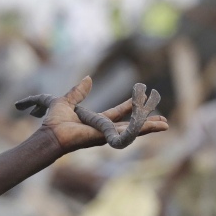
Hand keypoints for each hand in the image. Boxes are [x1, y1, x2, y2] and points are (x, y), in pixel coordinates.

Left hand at [29, 77, 168, 153]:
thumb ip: (78, 92)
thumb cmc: (53, 122)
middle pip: (129, 125)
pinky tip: (159, 126)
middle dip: (145, 122)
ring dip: (149, 127)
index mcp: (95, 122)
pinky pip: (129, 132)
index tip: (141, 99)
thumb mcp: (66, 101)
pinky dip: (144, 129)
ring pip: (132, 130)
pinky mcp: (109, 137)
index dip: (129, 107)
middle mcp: (103, 130)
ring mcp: (107, 135)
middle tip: (162, 120)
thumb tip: (88, 78)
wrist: (50, 134)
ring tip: (165, 125)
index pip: (116, 114)